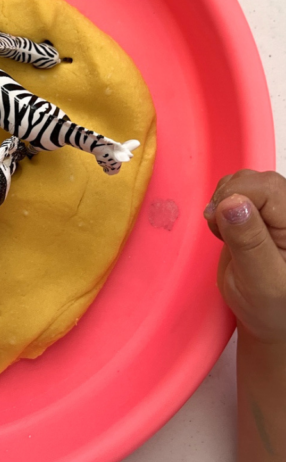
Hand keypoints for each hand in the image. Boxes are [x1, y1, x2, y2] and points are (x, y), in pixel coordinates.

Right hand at [204, 170, 285, 343]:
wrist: (273, 319)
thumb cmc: (273, 308)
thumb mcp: (261, 282)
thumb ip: (248, 242)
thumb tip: (231, 203)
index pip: (267, 188)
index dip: (236, 198)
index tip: (219, 223)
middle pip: (256, 180)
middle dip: (228, 199)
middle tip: (222, 232)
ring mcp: (280, 212)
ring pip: (245, 182)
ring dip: (224, 202)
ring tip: (226, 234)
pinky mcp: (264, 213)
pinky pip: (239, 191)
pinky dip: (223, 206)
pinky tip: (228, 229)